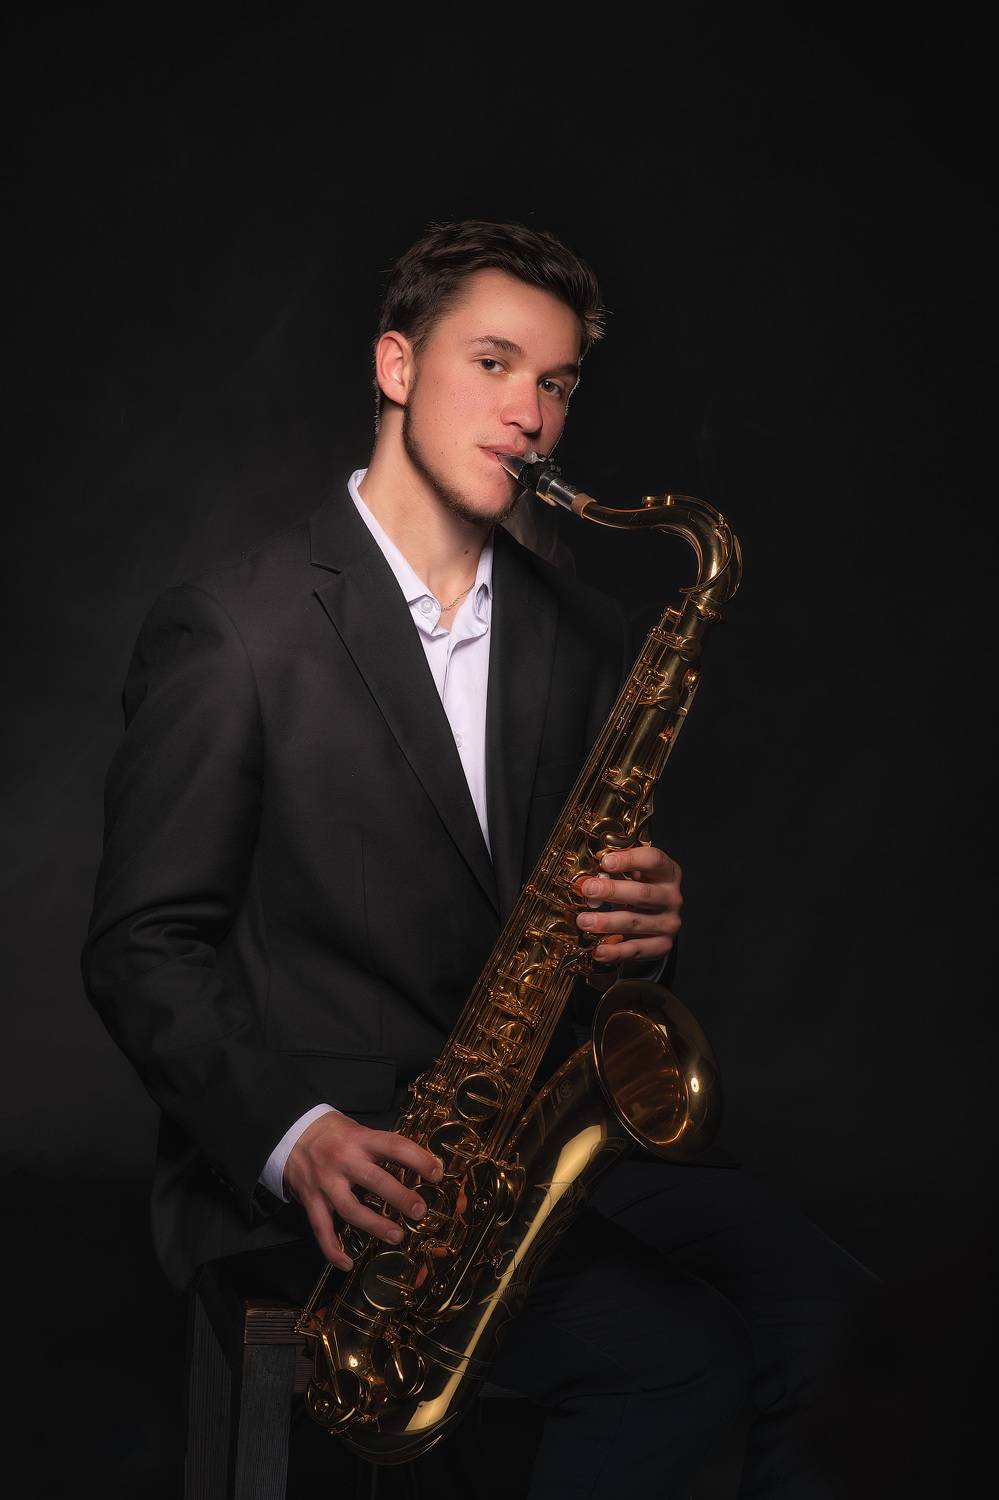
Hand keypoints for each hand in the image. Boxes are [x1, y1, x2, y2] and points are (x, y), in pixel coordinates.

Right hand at [284, 1111, 442, 1271]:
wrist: (291, 1133)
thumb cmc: (334, 1133)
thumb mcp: (361, 1130)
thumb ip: (384, 1148)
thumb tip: (422, 1163)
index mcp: (361, 1140)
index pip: (394, 1146)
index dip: (418, 1159)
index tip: (437, 1172)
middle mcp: (344, 1160)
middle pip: (375, 1180)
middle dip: (400, 1197)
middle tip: (420, 1211)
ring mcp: (326, 1182)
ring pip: (351, 1208)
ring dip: (375, 1225)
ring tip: (397, 1236)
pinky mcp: (311, 1200)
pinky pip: (321, 1229)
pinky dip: (333, 1249)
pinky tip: (347, 1262)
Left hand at [575, 845, 682, 963]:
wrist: (653, 923)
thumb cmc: (638, 891)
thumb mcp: (633, 876)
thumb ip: (616, 870)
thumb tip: (586, 874)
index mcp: (668, 873)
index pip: (654, 860)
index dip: (630, 859)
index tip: (605, 861)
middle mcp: (672, 897)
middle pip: (643, 893)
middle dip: (612, 891)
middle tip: (588, 890)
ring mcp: (669, 923)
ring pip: (636, 922)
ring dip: (607, 922)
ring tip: (584, 921)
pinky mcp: (662, 945)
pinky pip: (636, 949)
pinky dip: (615, 951)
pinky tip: (598, 950)